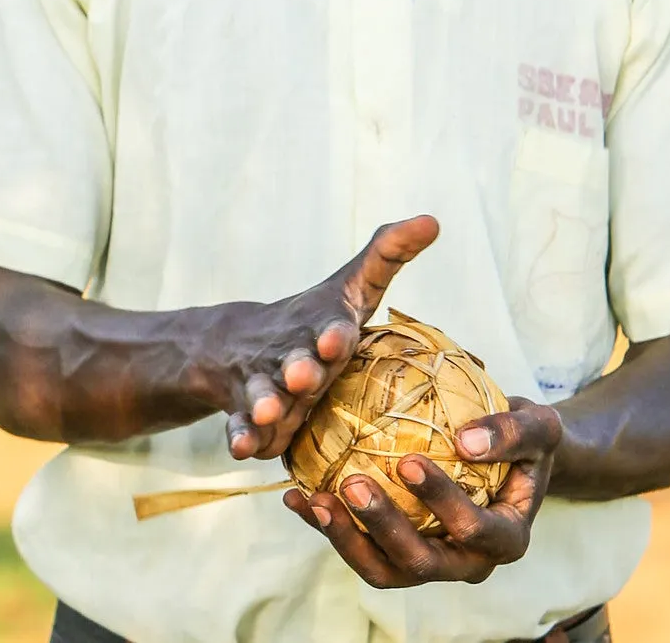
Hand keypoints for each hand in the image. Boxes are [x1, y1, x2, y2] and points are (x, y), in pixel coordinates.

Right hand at [209, 215, 438, 461]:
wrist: (237, 343)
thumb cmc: (315, 320)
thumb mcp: (351, 288)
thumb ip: (389, 256)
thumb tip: (433, 219)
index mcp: (321, 327)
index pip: (330, 328)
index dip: (333, 334)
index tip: (336, 340)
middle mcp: (290, 354)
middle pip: (294, 362)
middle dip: (298, 368)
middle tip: (302, 375)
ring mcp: (265, 383)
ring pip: (263, 394)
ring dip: (266, 402)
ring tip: (268, 412)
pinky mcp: (247, 413)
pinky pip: (241, 426)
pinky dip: (240, 436)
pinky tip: (243, 449)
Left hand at [283, 398, 563, 586]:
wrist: (506, 454)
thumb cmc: (524, 439)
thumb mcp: (539, 425)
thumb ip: (514, 432)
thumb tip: (467, 441)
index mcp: (507, 538)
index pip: (475, 530)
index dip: (442, 503)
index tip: (409, 462)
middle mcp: (467, 562)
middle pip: (421, 562)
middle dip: (383, 527)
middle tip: (353, 483)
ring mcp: (429, 563)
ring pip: (382, 570)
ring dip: (345, 539)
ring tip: (314, 498)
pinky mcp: (394, 553)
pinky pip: (357, 550)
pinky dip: (324, 526)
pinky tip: (296, 494)